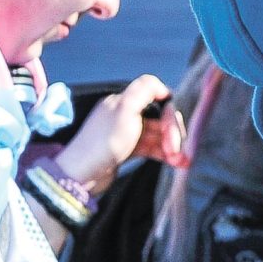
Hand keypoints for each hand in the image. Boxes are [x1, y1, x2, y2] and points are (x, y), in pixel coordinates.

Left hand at [56, 73, 185, 193]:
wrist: (81, 176)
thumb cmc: (102, 142)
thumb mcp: (124, 109)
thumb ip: (144, 90)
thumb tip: (162, 86)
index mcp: (123, 101)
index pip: (158, 99)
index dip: (170, 114)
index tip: (173, 130)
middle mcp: (125, 113)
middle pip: (161, 118)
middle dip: (172, 133)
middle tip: (176, 150)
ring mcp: (126, 132)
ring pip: (158, 134)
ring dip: (173, 146)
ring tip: (181, 161)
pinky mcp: (127, 149)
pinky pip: (152, 147)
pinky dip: (165, 154)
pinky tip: (176, 163)